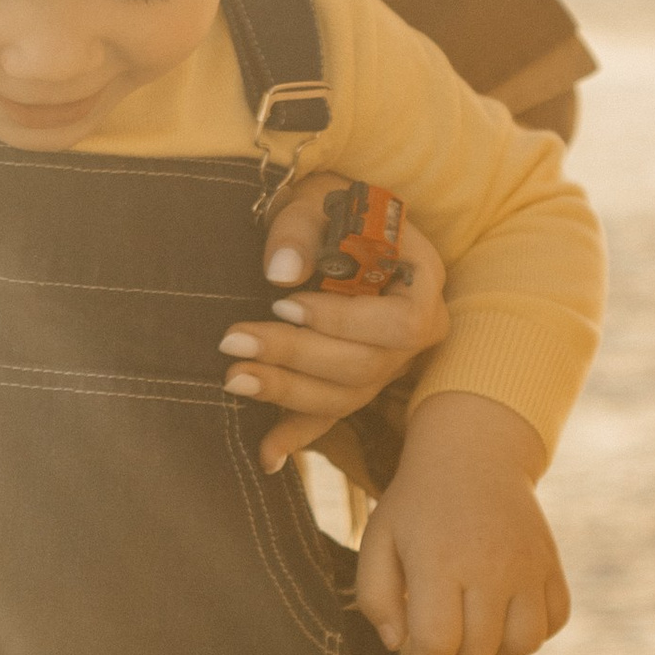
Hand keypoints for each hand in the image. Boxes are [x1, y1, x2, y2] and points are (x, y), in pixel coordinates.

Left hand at [218, 180, 451, 470]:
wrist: (335, 218)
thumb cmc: (332, 203)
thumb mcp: (318, 197)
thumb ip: (301, 228)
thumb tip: (280, 273)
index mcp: (422, 281)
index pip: (401, 323)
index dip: (344, 322)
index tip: (283, 304)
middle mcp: (416, 330)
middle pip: (367, 365)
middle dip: (296, 356)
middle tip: (233, 340)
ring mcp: (387, 361)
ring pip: (346, 395)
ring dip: (287, 392)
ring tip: (232, 377)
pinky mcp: (355, 381)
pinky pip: (330, 415)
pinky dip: (296, 435)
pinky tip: (264, 456)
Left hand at [356, 391, 570, 654]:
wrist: (472, 454)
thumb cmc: (417, 505)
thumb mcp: (378, 541)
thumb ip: (374, 598)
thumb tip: (398, 645)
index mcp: (439, 562)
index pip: (436, 644)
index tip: (412, 650)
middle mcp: (490, 566)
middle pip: (478, 650)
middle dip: (452, 653)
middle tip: (439, 626)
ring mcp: (528, 565)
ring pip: (523, 644)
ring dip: (495, 650)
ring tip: (473, 627)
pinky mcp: (551, 563)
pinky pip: (555, 621)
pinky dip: (532, 631)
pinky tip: (505, 614)